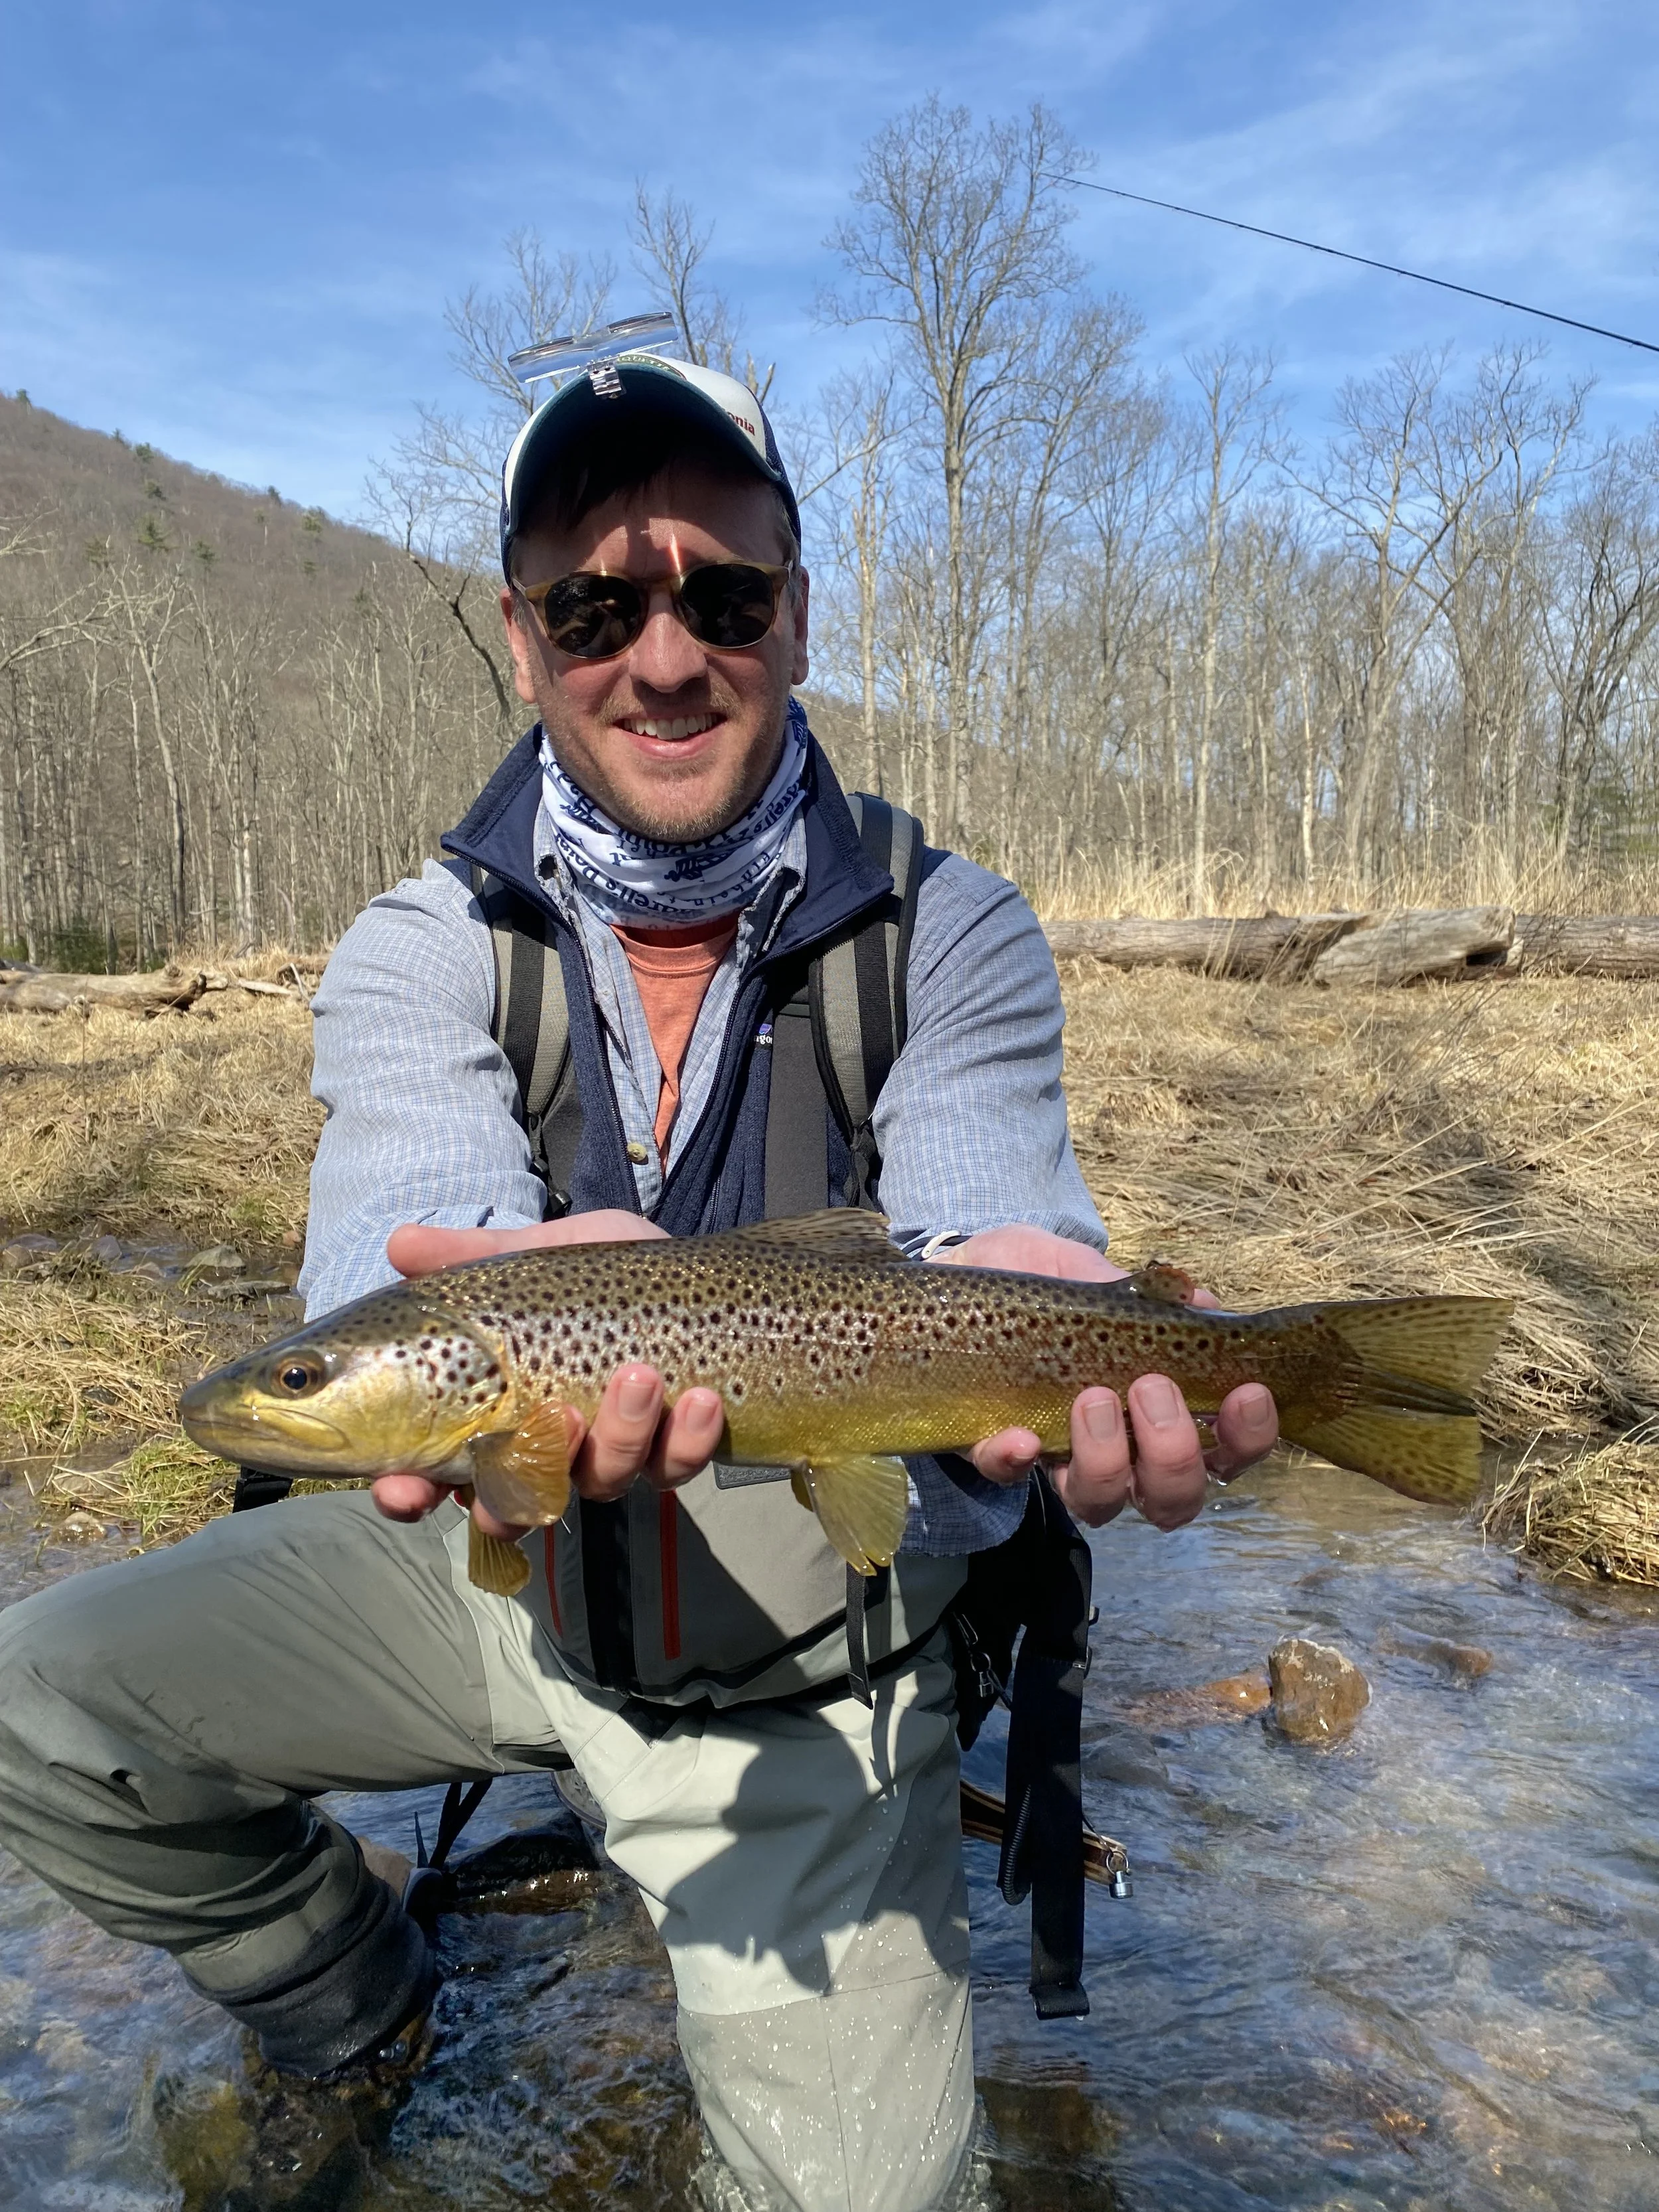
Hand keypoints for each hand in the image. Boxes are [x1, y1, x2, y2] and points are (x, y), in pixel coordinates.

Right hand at [371, 1212, 725, 1535]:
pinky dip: (688, 1441)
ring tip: (641, 1376)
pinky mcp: (669, 1451)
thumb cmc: (588, 1275)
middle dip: (521, 1492)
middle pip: (514, 1508)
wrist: (675, 1268)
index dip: (409, 1494)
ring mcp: (606, 1457)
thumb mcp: (529, 1258)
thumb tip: (400, 1243)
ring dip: (619, 1436)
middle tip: (552, 1421)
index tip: (404, 1489)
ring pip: (600, 1482)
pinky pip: (674, 1468)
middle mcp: (543, 1452)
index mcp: (490, 1417)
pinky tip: (704, 1398)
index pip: (432, 1477)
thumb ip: (467, 1257)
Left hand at [932, 1225, 1278, 1530]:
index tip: (1247, 1393)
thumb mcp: (1089, 1268)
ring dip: (1108, 1460)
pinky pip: (1011, 1478)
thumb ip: (1139, 1287)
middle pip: (1175, 1497)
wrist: (954, 1274)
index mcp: (1161, 1407)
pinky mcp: (997, 1454)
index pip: (1227, 1448)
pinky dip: (1019, 1461)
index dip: (1249, 1437)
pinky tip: (1019, 1435)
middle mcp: (1123, 1450)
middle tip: (1150, 1388)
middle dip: (1174, 1451)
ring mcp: (1060, 1458)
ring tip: (1091, 1399)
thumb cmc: (1040, 1280)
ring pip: (1104, 1504)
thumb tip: (1200, 1299)